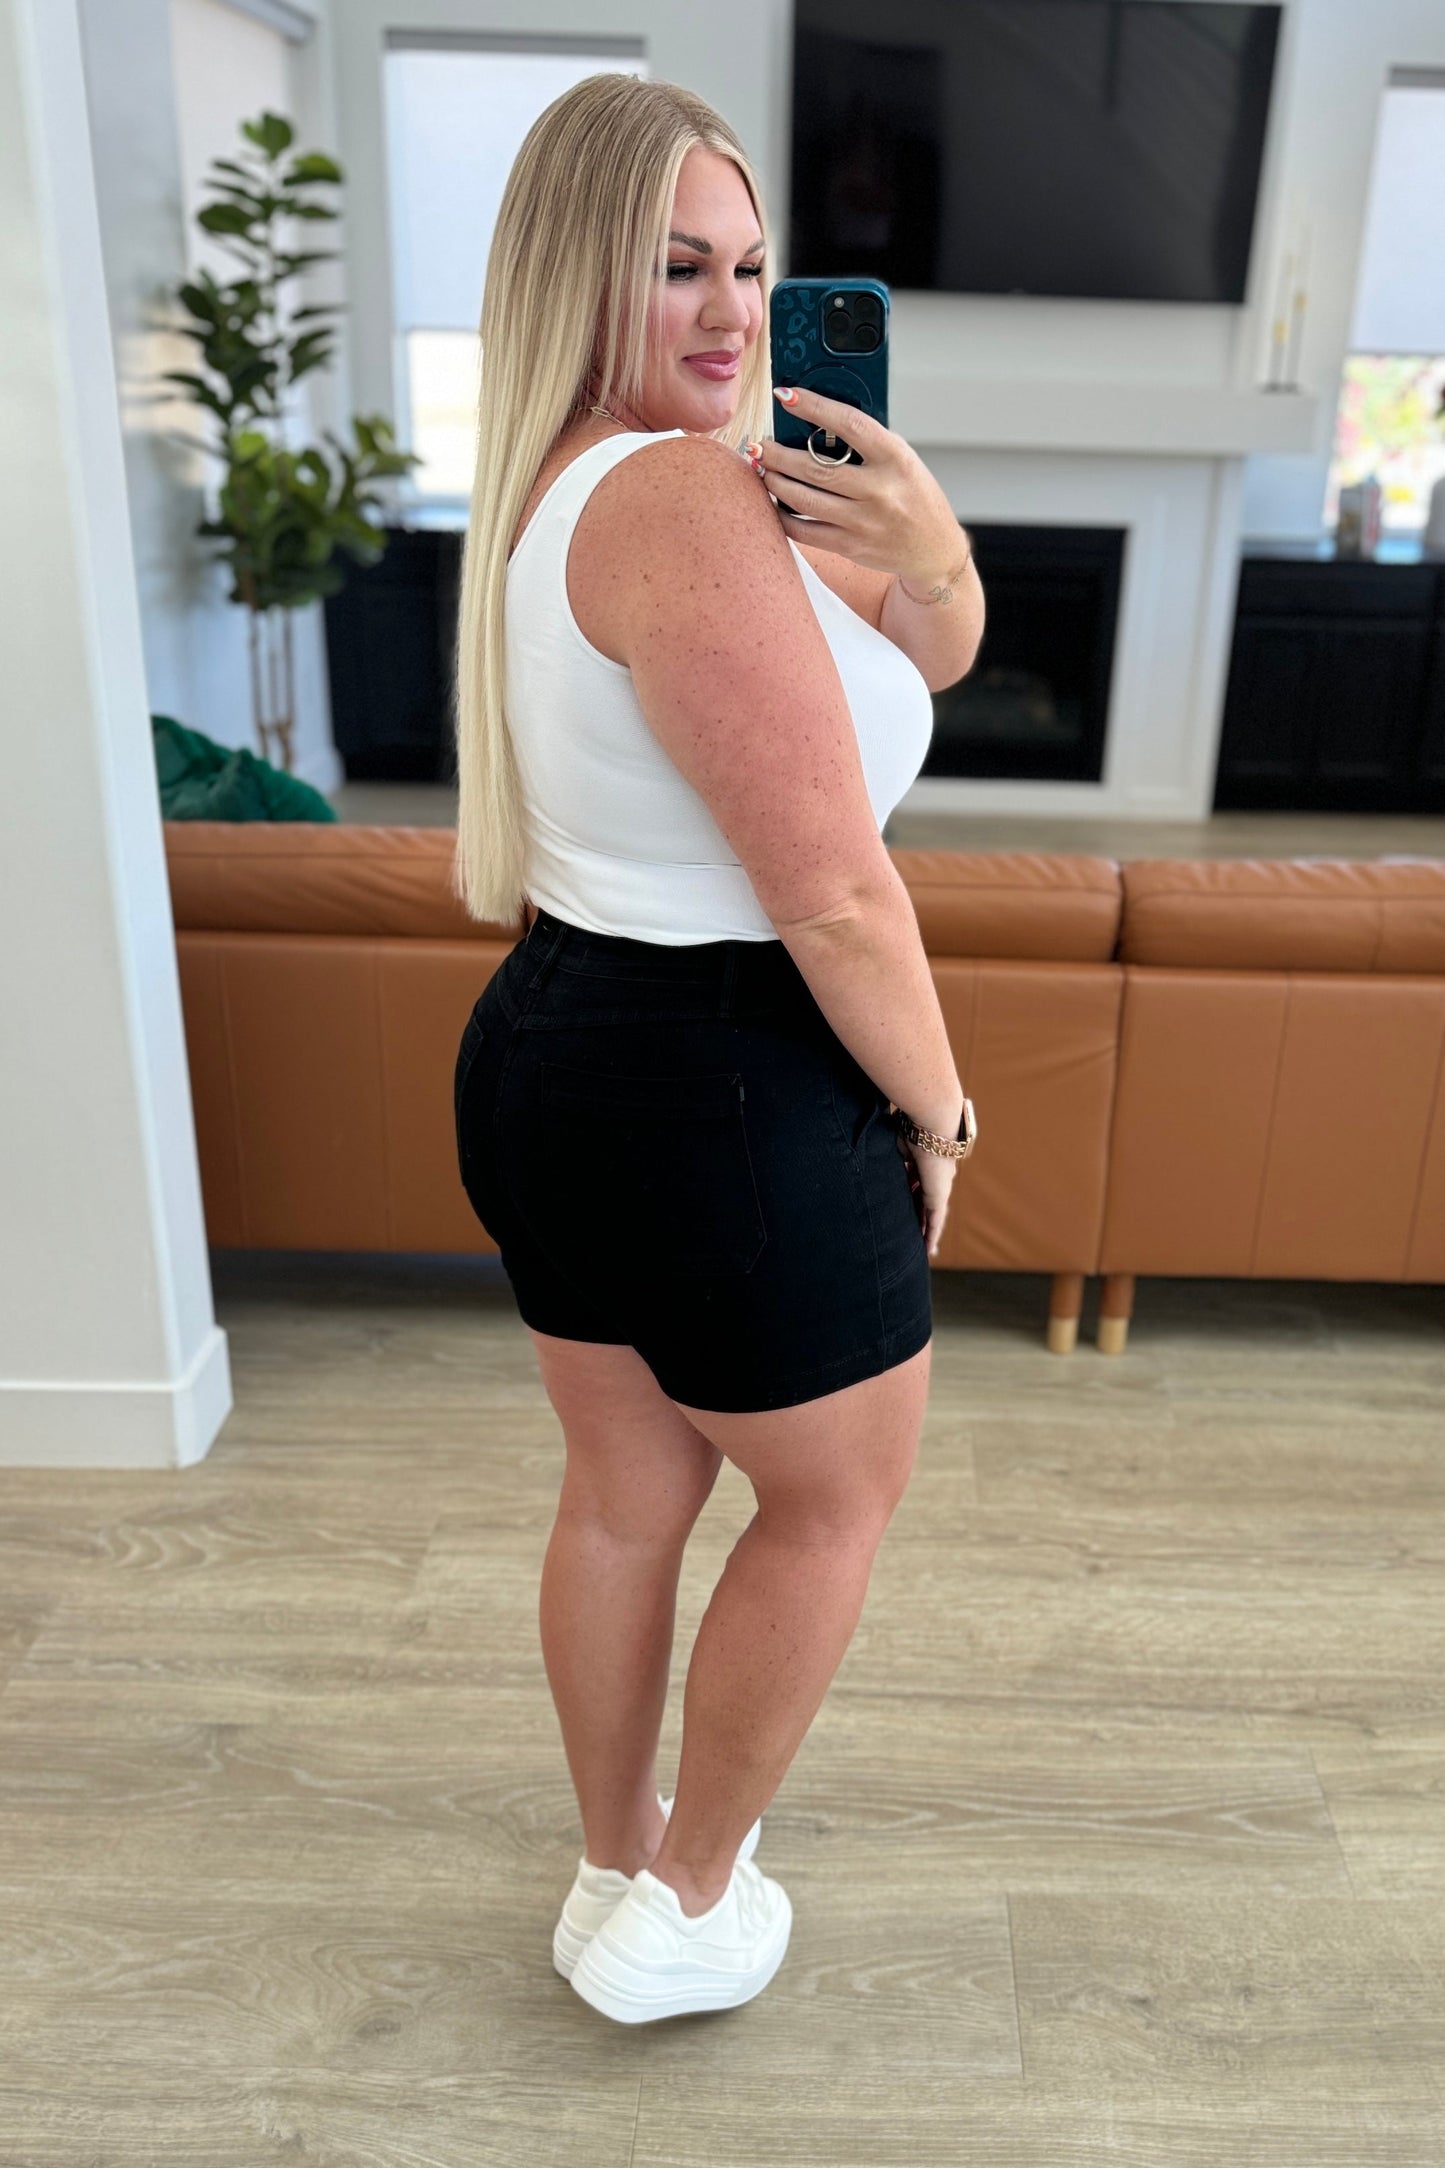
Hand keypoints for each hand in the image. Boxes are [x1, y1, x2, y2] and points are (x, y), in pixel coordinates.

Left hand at [760, 383, 967, 589]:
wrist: (933, 549)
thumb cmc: (914, 495)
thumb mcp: (902, 459)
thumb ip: (867, 443)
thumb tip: (815, 422)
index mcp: (895, 459)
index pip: (848, 424)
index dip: (813, 407)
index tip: (786, 396)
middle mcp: (880, 491)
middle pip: (815, 468)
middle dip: (778, 454)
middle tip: (759, 444)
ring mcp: (863, 522)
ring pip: (803, 499)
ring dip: (775, 481)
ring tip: (763, 469)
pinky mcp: (850, 547)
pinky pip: (803, 530)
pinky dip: (782, 513)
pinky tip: (775, 500)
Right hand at [895, 1124, 956, 1259]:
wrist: (931, 1124)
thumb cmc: (912, 1127)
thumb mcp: (895, 1146)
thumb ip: (891, 1158)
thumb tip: (876, 1162)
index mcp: (923, 1163)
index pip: (916, 1186)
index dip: (911, 1199)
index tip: (906, 1210)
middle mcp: (934, 1177)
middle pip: (925, 1204)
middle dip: (922, 1221)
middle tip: (917, 1238)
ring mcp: (938, 1187)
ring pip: (932, 1215)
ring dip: (926, 1232)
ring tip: (921, 1250)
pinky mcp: (939, 1195)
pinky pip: (935, 1220)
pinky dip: (931, 1235)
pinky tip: (929, 1249)